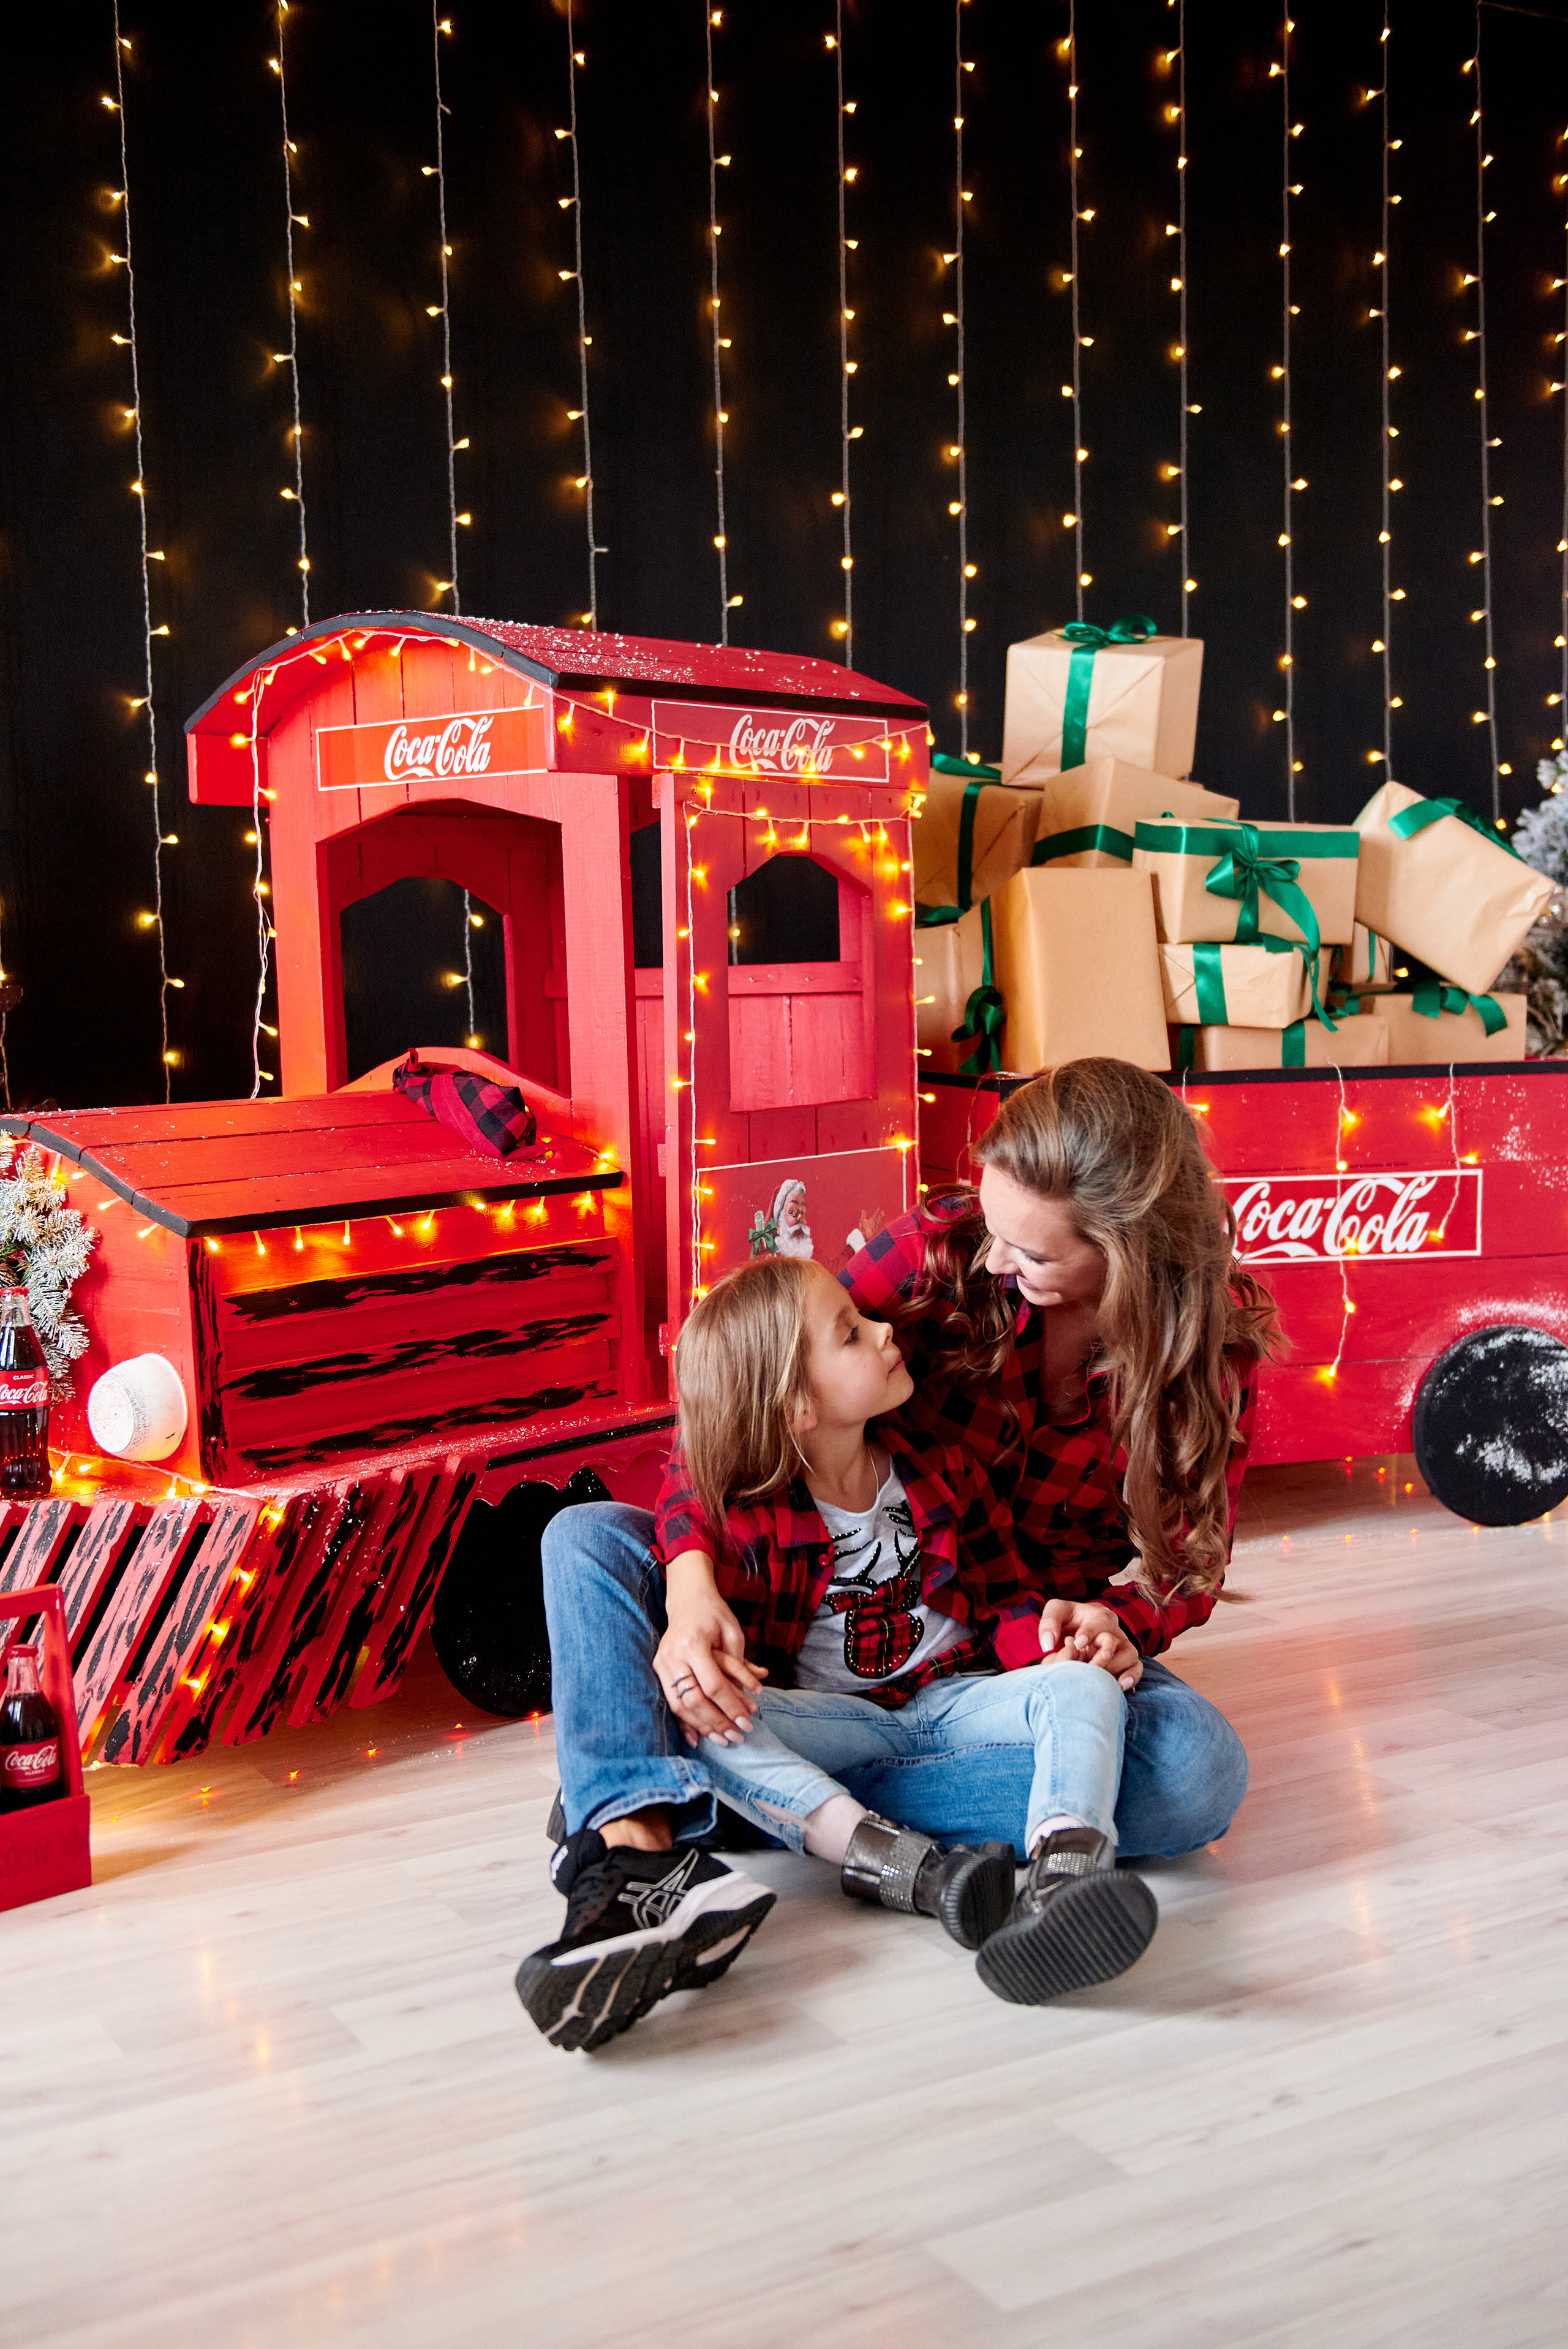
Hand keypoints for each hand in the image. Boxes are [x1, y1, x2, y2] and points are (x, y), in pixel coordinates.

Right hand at [655, 1554, 767, 1746]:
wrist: (688, 1599)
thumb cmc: (715, 1614)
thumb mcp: (733, 1633)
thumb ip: (740, 1666)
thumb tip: (751, 1700)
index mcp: (693, 1643)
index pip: (713, 1685)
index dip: (731, 1707)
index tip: (748, 1722)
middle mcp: (673, 1655)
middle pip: (693, 1700)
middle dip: (717, 1722)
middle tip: (737, 1736)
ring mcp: (662, 1663)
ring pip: (679, 1706)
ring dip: (702, 1726)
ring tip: (722, 1740)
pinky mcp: (658, 1669)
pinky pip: (669, 1702)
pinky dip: (683, 1722)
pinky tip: (696, 1739)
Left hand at [1039, 1599, 1142, 1691]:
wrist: (1081, 1628)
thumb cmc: (1069, 1619)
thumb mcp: (1057, 1612)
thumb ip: (1049, 1623)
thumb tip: (1047, 1644)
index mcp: (1099, 1616)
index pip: (1099, 1622)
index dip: (1089, 1633)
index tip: (1077, 1643)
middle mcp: (1114, 1631)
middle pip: (1116, 1641)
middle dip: (1105, 1654)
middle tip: (1091, 1666)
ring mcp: (1123, 1647)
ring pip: (1130, 1655)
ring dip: (1120, 1668)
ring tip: (1108, 1680)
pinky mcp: (1127, 1661)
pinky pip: (1136, 1668)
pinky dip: (1132, 1677)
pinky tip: (1122, 1687)